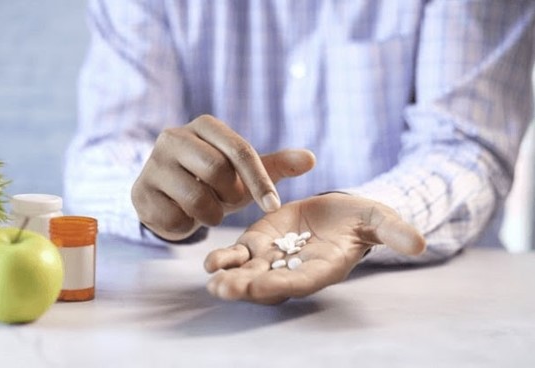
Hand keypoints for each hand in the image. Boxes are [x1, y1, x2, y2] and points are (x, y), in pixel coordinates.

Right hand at [131, 115, 315, 240]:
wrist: (170, 197)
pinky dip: (188, 226)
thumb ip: (276, 165)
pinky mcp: (140, 192)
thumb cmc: (214, 181)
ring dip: (211, 214)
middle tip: (226, 201)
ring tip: (207, 209)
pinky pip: (175, 218)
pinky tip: (183, 215)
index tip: (274, 206)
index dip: (260, 181)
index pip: (240, 150)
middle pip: (217, 172)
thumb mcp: (245, 173)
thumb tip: (311, 158)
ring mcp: (152, 163)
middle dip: (230, 196)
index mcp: (204, 125)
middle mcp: (174, 136)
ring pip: (196, 199)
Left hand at [204, 193, 425, 303]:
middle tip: (225, 289)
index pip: (302, 282)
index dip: (284, 285)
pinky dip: (225, 259)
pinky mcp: (259, 242)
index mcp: (322, 268)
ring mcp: (274, 258)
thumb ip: (393, 232)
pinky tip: (210, 261)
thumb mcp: (379, 219)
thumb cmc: (362, 219)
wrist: (338, 212)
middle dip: (248, 288)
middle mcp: (294, 270)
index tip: (265, 287)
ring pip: (248, 273)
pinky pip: (239, 255)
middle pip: (268, 284)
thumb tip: (420, 243)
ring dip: (230, 277)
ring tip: (213, 279)